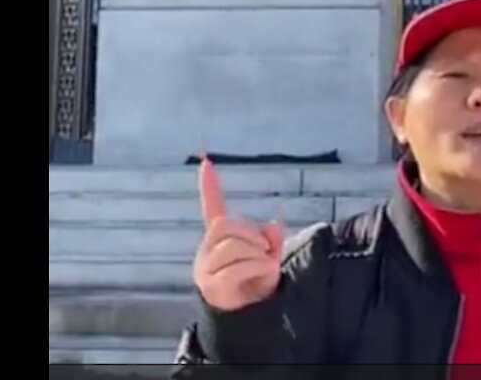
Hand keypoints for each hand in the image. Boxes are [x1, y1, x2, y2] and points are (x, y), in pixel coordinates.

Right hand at [192, 156, 285, 310]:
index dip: (210, 186)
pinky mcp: (210, 285)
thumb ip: (272, 239)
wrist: (251, 318)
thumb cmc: (258, 284)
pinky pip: (236, 266)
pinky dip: (257, 265)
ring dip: (256, 251)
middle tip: (266, 248)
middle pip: (225, 225)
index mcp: (221, 239)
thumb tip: (274, 226)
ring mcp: (206, 267)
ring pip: (231, 244)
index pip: (212, 207)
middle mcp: (208, 250)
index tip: (206, 163)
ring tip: (266, 262)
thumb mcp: (270, 257)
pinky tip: (265, 270)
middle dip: (251, 232)